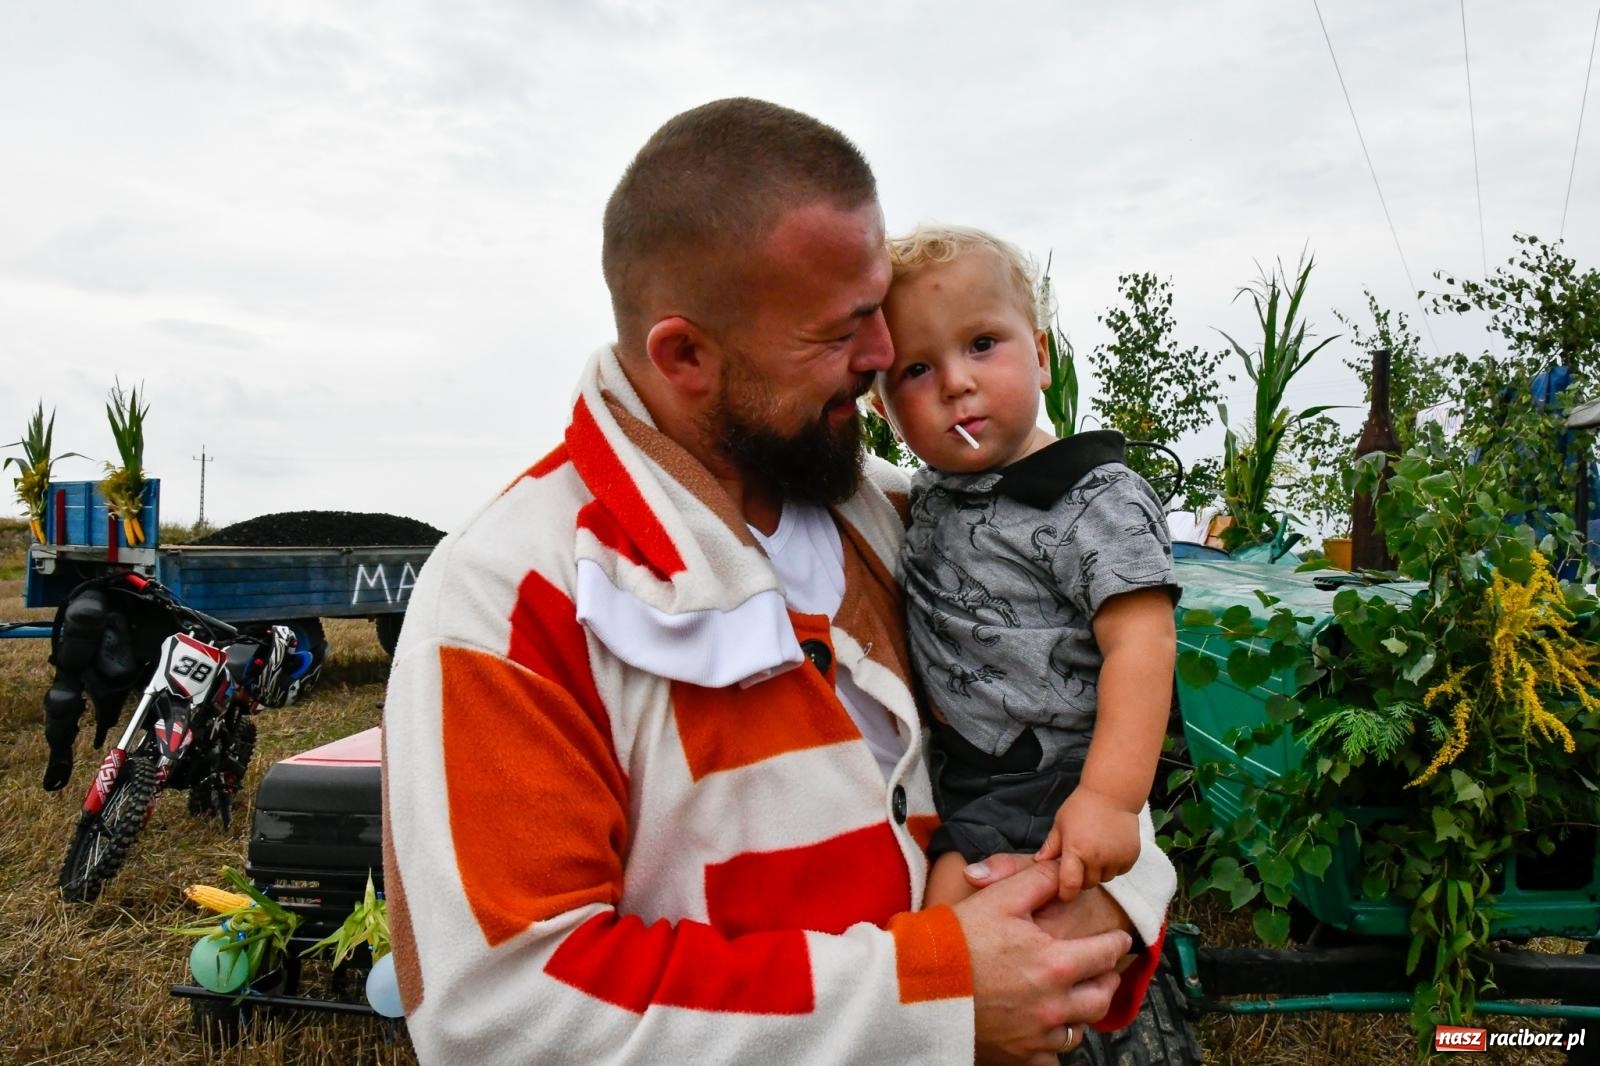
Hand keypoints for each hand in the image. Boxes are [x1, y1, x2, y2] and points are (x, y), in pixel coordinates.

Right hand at [952, 857, 1129, 1064]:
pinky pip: (1052, 1058)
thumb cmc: (958, 937)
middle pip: (1101, 996)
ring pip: (1080, 1029)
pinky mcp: (1019, 1055)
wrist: (918, 982)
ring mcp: (1037, 1035)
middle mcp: (1053, 1005)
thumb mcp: (1001, 898)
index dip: (1116, 943)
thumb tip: (1067, 871)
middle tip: (1103, 969)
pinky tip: (1047, 1028)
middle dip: (1107, 978)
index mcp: (1055, 964)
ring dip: (1083, 1011)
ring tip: (1076, 997)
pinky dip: (1054, 1043)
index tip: (1119, 939)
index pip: (1106, 955)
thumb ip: (1041, 881)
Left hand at [1035, 787, 1140, 901]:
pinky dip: (1115, 865)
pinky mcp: (1131, 856)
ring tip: (1096, 852)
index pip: (1070, 884)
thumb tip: (1038, 863)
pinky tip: (1110, 849)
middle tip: (1080, 862)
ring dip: (1099, 872)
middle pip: (1088, 884)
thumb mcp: (1060, 824)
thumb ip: (1050, 846)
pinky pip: (1120, 871)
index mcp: (1076, 851)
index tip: (1064, 894)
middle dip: (1082, 878)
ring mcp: (1116, 858)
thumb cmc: (1081, 807)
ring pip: (1105, 879)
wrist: (1112, 794)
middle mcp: (1097, 858)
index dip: (1066, 893)